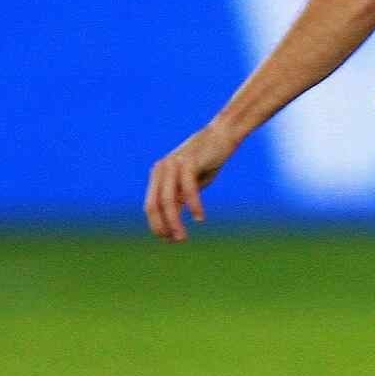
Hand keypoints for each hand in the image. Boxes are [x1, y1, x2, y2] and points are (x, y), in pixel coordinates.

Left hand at [146, 121, 238, 241]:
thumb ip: (181, 196)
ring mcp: (173, 164)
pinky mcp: (188, 162)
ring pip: (168, 200)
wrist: (223, 134)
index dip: (157, 224)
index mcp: (159, 174)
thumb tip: (173, 218)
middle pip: (154, 205)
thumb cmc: (209, 159)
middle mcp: (161, 169)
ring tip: (183, 237)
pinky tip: (199, 218)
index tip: (169, 239)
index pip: (151, 205)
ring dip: (174, 221)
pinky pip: (187, 189)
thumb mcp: (192, 181)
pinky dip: (193, 205)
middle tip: (175, 241)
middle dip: (162, 226)